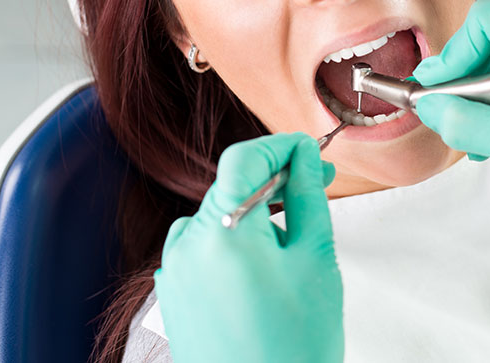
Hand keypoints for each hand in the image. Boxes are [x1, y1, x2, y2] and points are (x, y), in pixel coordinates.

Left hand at [154, 133, 342, 362]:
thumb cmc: (296, 345)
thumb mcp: (316, 260)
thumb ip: (307, 197)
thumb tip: (303, 157)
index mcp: (224, 232)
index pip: (245, 158)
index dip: (280, 146)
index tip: (310, 151)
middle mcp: (188, 246)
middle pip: (230, 186)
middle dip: (273, 180)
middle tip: (316, 183)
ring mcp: (175, 272)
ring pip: (217, 216)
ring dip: (254, 214)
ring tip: (292, 246)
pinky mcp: (173, 294)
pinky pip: (203, 248)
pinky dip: (232, 242)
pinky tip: (262, 270)